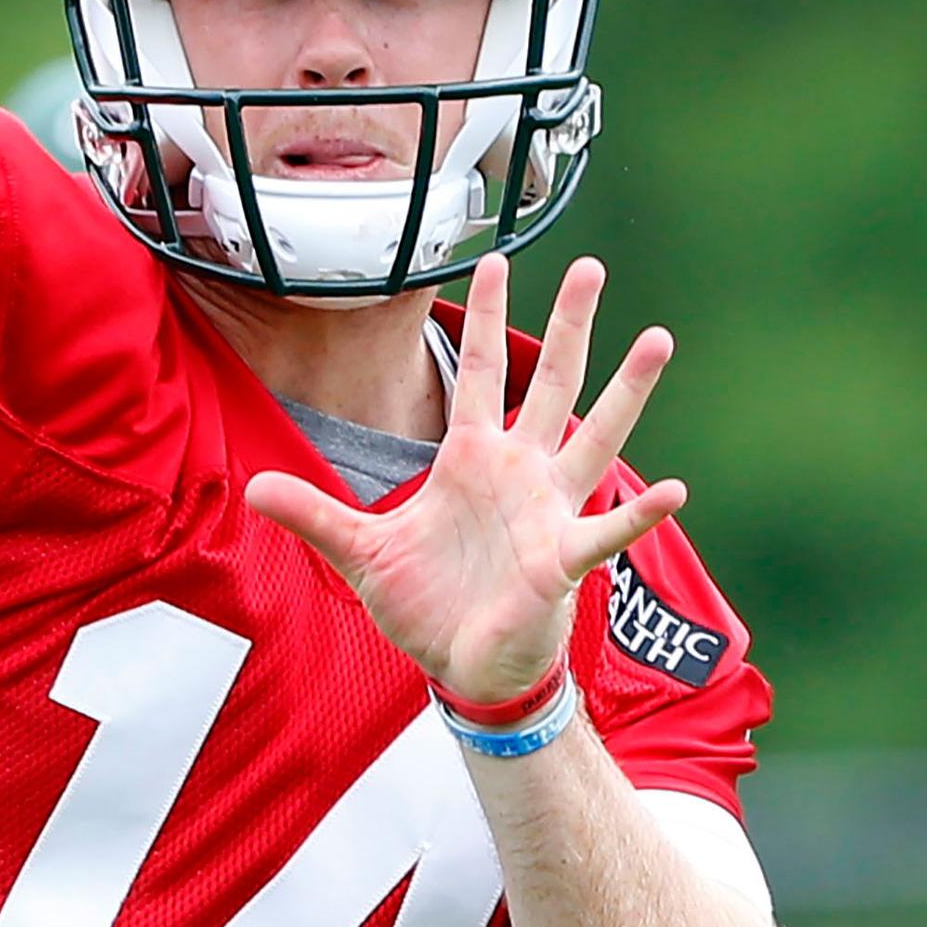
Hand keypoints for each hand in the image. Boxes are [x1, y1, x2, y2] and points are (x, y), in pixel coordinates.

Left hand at [245, 255, 684, 706]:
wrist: (462, 665)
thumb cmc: (426, 604)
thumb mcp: (360, 553)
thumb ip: (313, 514)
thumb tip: (251, 488)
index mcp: (470, 459)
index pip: (480, 373)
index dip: (487, 319)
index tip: (496, 260)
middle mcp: (518, 472)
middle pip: (551, 383)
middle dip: (570, 327)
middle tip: (592, 267)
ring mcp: (548, 511)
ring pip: (594, 437)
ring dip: (626, 392)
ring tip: (658, 340)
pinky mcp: (562, 560)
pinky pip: (606, 531)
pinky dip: (638, 513)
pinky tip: (675, 489)